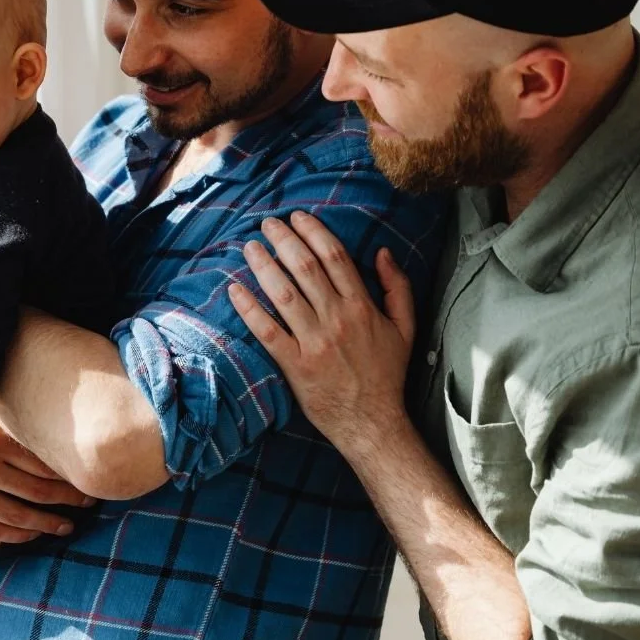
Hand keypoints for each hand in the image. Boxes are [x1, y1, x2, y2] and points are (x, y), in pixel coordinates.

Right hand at [0, 416, 96, 543]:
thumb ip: (22, 417)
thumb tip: (68, 421)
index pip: (45, 464)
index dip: (72, 476)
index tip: (92, 480)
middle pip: (37, 491)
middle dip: (68, 499)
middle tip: (89, 503)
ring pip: (17, 516)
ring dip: (47, 523)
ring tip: (67, 526)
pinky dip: (16, 535)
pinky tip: (34, 533)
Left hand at [227, 211, 415, 450]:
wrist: (372, 422)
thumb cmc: (386, 374)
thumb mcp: (404, 328)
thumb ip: (397, 287)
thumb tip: (382, 252)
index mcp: (362, 307)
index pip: (335, 257)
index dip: (314, 232)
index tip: (297, 217)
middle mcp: (337, 319)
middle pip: (305, 268)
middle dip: (283, 240)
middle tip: (267, 224)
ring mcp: (315, 342)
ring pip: (284, 293)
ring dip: (263, 266)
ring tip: (249, 247)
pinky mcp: (296, 365)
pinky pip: (268, 331)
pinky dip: (250, 309)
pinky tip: (234, 290)